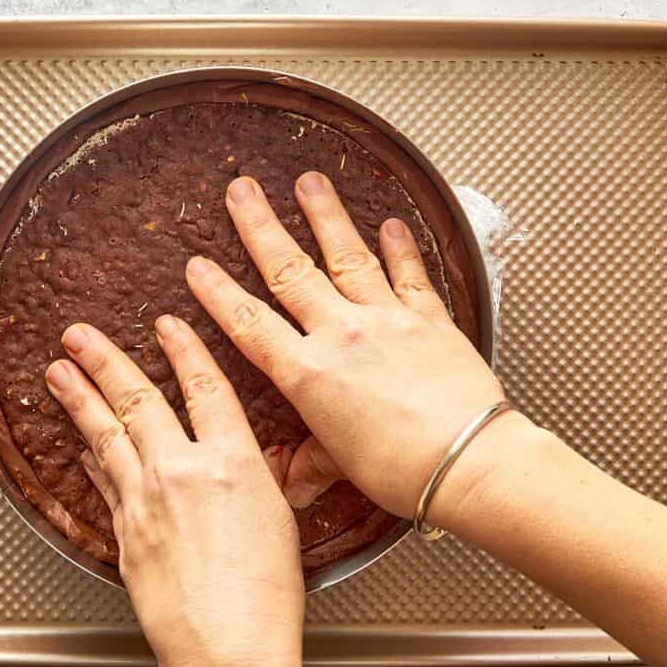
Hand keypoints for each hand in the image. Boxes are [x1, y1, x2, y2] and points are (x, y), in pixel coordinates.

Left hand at [45, 317, 303, 666]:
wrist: (228, 651)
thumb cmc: (266, 598)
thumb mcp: (280, 519)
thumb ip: (258, 478)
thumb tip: (249, 460)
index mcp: (232, 462)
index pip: (203, 387)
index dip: (183, 349)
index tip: (166, 326)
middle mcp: (182, 472)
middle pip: (137, 401)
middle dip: (104, 360)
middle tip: (79, 335)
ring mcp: (146, 503)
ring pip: (105, 436)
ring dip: (78, 399)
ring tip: (58, 372)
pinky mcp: (125, 536)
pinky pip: (105, 484)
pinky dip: (91, 459)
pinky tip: (81, 445)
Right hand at [185, 171, 533, 520]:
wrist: (467, 461)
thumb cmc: (403, 471)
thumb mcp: (343, 466)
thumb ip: (313, 463)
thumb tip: (290, 485)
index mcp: (309, 373)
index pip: (251, 323)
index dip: (219, 293)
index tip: (198, 266)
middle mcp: (341, 335)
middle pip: (290, 271)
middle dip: (260, 227)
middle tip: (241, 190)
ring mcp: (386, 320)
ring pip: (347, 257)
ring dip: (325, 216)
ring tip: (308, 181)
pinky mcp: (428, 320)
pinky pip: (410, 275)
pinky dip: (401, 248)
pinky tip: (391, 223)